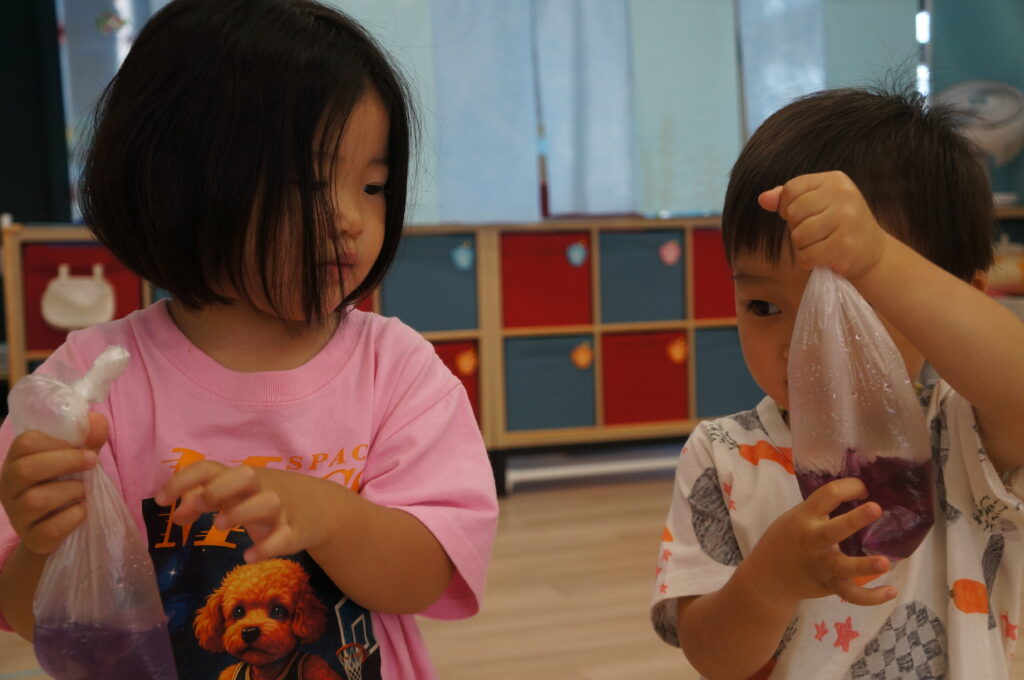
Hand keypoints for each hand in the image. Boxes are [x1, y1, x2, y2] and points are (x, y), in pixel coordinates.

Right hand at [0, 413, 107, 554]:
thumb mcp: (77, 459)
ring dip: (71, 491)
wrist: (56, 529)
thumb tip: (97, 421)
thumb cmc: (65, 485)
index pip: (24, 442)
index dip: (57, 442)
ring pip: (36, 500)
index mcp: (15, 461)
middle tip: (91, 462)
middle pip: (25, 470)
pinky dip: (74, 516)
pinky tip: (79, 511)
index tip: (82, 447)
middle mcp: (8, 487)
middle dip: (65, 462)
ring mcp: (16, 515)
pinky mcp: (32, 538)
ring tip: (82, 491)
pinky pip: (51, 527)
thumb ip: (87, 440)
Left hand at [156, 463, 310, 562]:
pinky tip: (248, 557)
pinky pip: (284, 538)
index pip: (209, 468)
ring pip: (267, 503)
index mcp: (241, 478)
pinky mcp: (294, 531)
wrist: (321, 508)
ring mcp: (280, 509)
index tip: (160, 501)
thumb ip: (204, 501)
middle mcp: (261, 488)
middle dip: (220, 488)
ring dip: (241, 513)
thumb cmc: (266, 499)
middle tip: (202, 507)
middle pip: (245, 475)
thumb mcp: (236, 495)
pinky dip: (266, 548)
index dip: (182, 481)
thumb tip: (175, 515)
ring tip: (220, 527)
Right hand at [743, 478, 896, 606]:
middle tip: (876, 508)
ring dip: (864, 566)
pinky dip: (871, 597)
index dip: (849, 487)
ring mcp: (821, 566)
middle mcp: (812, 541)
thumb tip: (858, 497)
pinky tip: (891, 592)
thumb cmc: (787, 539)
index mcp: (804, 518)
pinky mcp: (829, 585)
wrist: (767, 576)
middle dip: (855, 520)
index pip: (827, 495)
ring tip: (886, 563)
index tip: (864, 488)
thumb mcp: (795, 517)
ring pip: (843, 567)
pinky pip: (851, 594)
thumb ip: (820, 510)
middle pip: (833, 530)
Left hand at [759, 171, 889, 279]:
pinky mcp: (845, 245)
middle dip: (796, 228)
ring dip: (803, 247)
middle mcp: (843, 195)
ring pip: (798, 236)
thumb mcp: (818, 203)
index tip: (803, 216)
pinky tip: (823, 257)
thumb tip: (763, 199)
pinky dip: (808, 261)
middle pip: (793, 212)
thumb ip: (789, 198)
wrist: (872, 251)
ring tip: (821, 244)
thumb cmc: (838, 225)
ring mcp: (846, 220)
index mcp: (835, 180)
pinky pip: (806, 255)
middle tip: (816, 233)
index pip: (791, 189)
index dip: (787, 207)